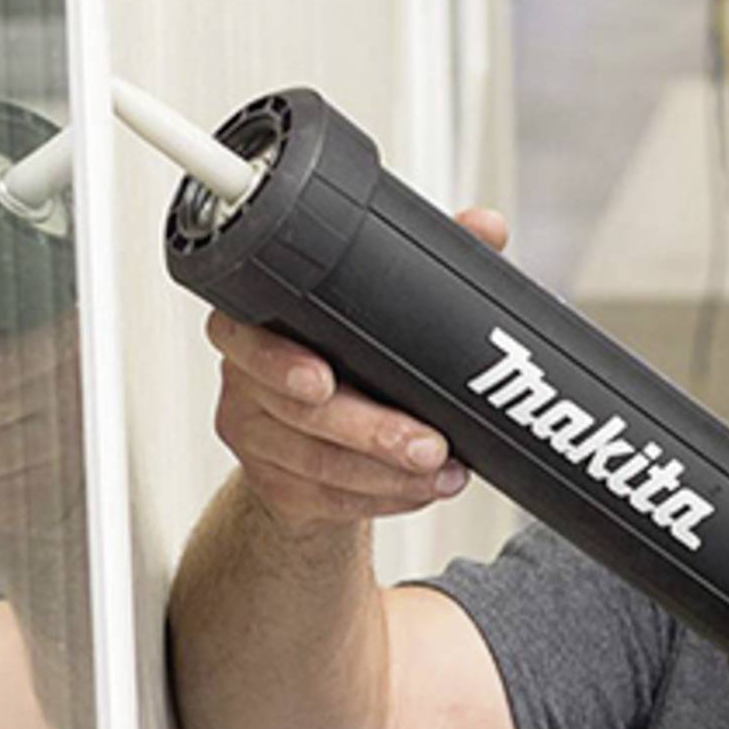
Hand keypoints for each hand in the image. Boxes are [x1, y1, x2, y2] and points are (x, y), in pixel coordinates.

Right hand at [207, 207, 508, 535]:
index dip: (278, 361)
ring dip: (388, 474)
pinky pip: (330, 500)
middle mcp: (244, 381)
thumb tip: (484, 227)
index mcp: (255, 323)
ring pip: (319, 464)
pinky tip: (422, 491)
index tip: (324, 379)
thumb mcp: (374, 308)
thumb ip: (423, 262)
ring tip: (443, 472)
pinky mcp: (278, 488)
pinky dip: (385, 499)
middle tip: (427, 444)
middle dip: (369, 430)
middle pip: (297, 411)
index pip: (246, 337)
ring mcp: (256, 439)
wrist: (312, 434)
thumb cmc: (343, 357)